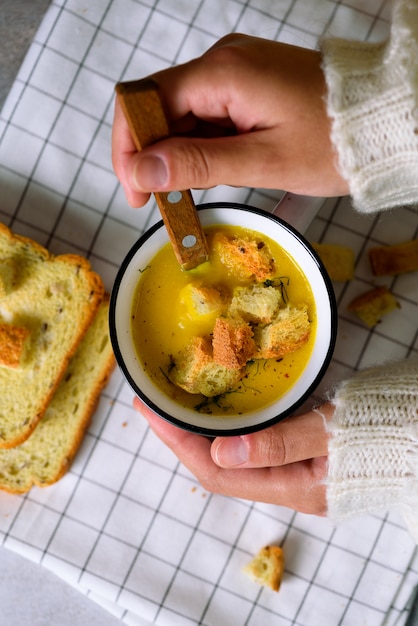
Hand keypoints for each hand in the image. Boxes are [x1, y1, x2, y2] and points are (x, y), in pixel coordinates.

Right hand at [112, 34, 348, 206]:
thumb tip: (141, 170)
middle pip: (160, 106)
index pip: (147, 99)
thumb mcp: (262, 162)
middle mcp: (223, 62)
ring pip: (182, 113)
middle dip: (152, 155)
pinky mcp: (247, 85)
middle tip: (161, 202)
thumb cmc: (331, 143)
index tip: (136, 189)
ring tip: (186, 195)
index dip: (130, 145)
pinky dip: (199, 146)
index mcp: (224, 73)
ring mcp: (235, 72)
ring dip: (175, 155)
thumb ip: (198, 164)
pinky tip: (208, 172)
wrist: (379, 124)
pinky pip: (206, 114)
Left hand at [134, 397, 332, 514]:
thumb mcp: (337, 432)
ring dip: (205, 432)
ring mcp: (301, 471)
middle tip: (155, 402)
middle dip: (182, 437)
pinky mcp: (310, 454)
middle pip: (220, 468)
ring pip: (237, 458)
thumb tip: (221, 453)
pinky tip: (226, 408)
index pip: (218, 473)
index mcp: (295, 485)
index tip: (150, 411)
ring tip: (179, 403)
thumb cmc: (391, 429)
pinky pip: (257, 446)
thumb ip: (282, 443)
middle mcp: (292, 484)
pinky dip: (234, 427)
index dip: (178, 443)